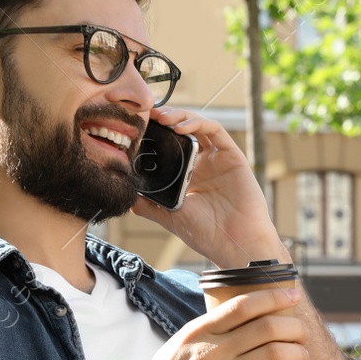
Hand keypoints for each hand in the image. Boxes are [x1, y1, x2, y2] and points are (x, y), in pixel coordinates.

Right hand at [94, 285, 308, 359]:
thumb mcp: (179, 346)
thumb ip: (208, 332)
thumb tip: (241, 318)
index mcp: (198, 332)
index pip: (243, 305)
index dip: (273, 296)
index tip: (291, 295)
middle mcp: (212, 350)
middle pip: (267, 327)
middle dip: (293, 326)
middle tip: (301, 332)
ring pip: (275, 353)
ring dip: (297, 352)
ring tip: (302, 356)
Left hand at [127, 106, 280, 264]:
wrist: (234, 243)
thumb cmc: (206, 233)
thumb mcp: (169, 216)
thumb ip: (148, 204)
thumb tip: (126, 194)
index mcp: (188, 176)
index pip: (170, 146)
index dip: (155, 134)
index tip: (137, 129)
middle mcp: (203, 164)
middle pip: (183, 131)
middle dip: (165, 119)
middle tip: (148, 116)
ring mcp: (218, 159)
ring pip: (198, 126)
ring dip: (179, 116)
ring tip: (162, 117)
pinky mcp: (232, 156)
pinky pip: (215, 131)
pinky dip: (198, 123)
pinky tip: (181, 128)